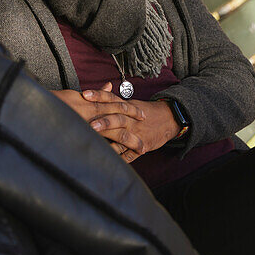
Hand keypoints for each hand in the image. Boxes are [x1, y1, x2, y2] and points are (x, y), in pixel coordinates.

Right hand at [51, 83, 145, 159]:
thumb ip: (96, 94)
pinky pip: (101, 145)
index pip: (116, 104)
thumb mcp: (78, 95)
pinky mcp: (82, 135)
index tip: (142, 114)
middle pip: (120, 119)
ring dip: (129, 142)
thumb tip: (109, 86)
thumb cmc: (58, 102)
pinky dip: (112, 152)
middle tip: (148, 135)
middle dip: (135, 127)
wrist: (39, 109)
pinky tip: (121, 159)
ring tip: (141, 149)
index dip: (131, 109)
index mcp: (92, 103)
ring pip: (114, 133)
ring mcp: (88, 125)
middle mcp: (92, 113)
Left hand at [54, 83, 181, 161]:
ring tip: (98, 144)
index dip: (98, 96)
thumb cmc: (144, 111)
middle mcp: (131, 120)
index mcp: (126, 107)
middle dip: (104, 122)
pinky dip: (121, 157)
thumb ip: (112, 100)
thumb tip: (92, 96)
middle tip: (90, 124)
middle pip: (117, 119)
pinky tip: (110, 159)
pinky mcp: (142, 146)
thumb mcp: (130, 103)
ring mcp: (137, 133)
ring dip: (111, 141)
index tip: (85, 95)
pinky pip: (130, 154)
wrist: (169, 118)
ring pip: (123, 138)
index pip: (110, 98)